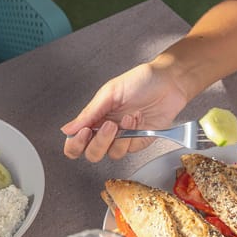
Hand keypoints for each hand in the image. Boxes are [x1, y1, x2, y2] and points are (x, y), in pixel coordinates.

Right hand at [61, 62, 187, 161]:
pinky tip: (138, 119)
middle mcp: (106, 132)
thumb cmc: (141, 81)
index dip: (76, 144)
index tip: (84, 132)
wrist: (170, 82)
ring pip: (112, 155)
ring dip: (120, 138)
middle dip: (99, 142)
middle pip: (92, 154)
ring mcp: (123, 139)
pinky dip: (134, 135)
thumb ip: (89, 113)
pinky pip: (131, 150)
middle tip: (109, 126)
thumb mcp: (110, 93)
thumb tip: (66, 130)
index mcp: (95, 119)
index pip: (75, 143)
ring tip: (129, 117)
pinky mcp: (140, 142)